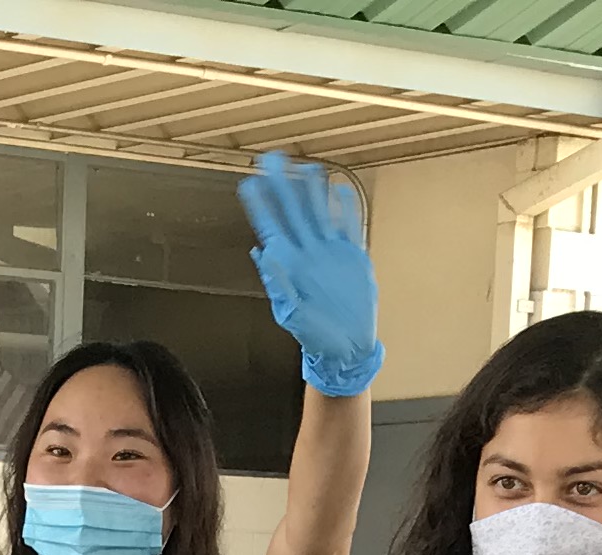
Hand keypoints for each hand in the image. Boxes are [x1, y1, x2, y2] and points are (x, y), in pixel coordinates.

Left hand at [241, 152, 381, 398]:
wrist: (347, 347)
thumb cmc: (315, 335)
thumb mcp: (292, 314)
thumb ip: (279, 284)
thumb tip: (262, 252)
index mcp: (290, 265)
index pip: (272, 227)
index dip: (261, 206)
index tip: (249, 183)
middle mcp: (308, 253)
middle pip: (293, 212)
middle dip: (283, 186)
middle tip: (274, 160)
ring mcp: (330, 253)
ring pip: (320, 213)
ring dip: (313, 191)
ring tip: (307, 168)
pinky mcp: (352, 257)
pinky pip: (349, 226)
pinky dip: (347, 207)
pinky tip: (342, 189)